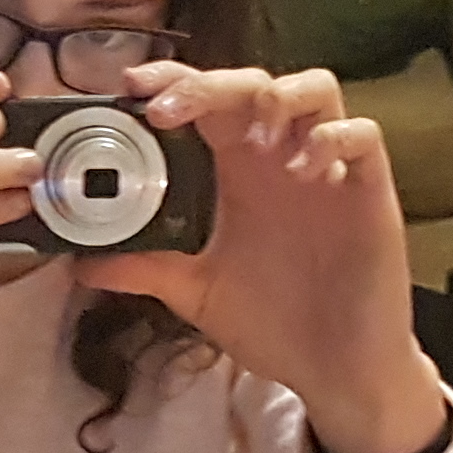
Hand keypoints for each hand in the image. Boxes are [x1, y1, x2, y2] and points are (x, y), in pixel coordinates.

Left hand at [76, 65, 447, 452]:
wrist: (334, 372)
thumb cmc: (275, 323)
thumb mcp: (197, 292)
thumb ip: (146, 269)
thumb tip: (81, 264)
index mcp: (239, 172)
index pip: (208, 100)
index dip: (173, 80)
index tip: (131, 87)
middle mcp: (282, 159)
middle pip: (252, 81)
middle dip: (209, 82)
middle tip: (167, 109)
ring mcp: (328, 171)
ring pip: (316, 88)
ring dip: (278, 96)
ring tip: (252, 137)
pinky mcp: (370, 194)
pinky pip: (364, 136)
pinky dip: (332, 139)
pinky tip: (303, 170)